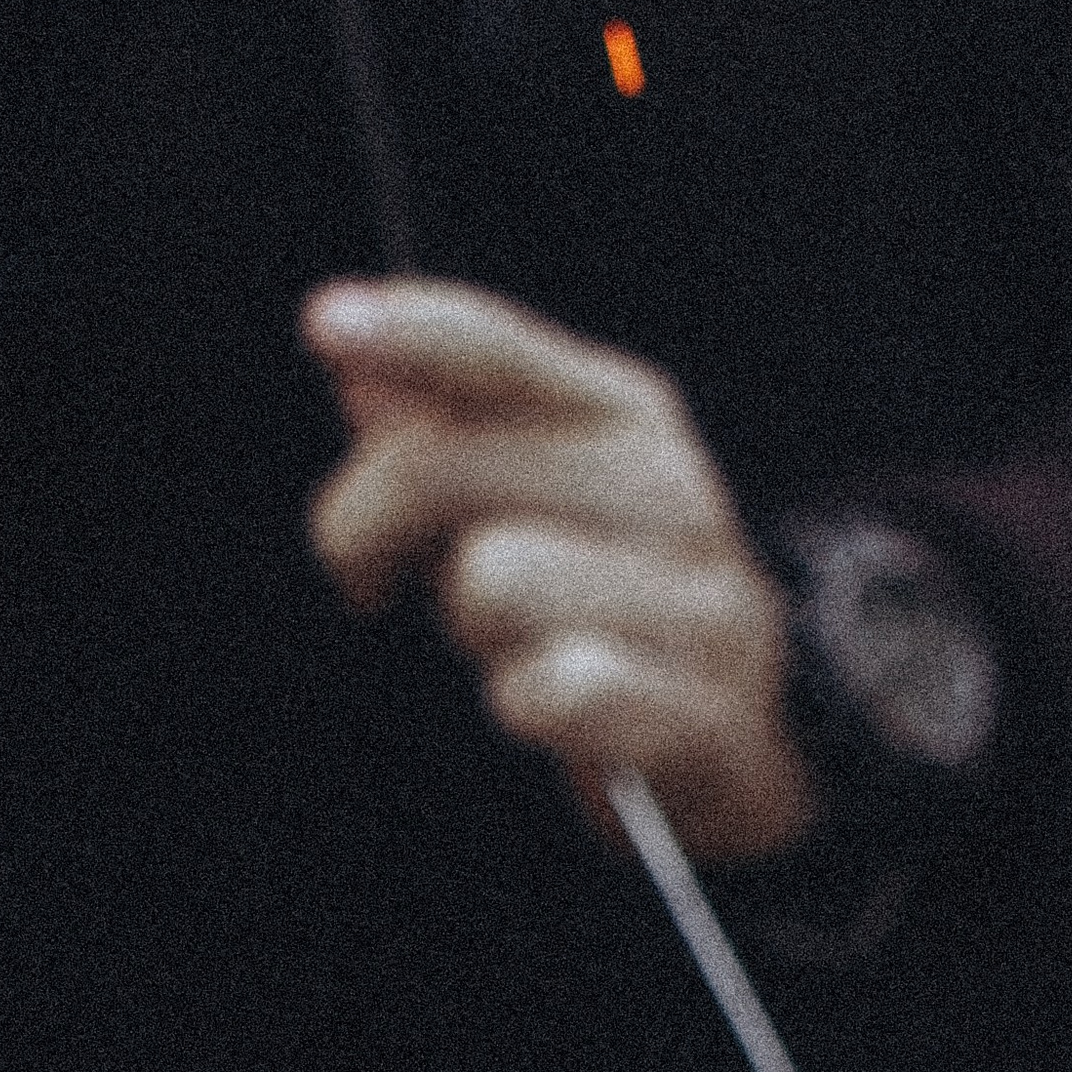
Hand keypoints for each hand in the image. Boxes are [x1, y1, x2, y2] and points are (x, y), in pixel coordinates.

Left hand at [303, 277, 815, 861]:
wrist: (748, 746)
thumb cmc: (600, 602)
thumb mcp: (520, 500)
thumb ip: (439, 427)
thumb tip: (352, 361)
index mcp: (620, 412)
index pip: (497, 350)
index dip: (409, 330)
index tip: (323, 325)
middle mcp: (668, 485)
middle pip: (442, 469)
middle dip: (369, 533)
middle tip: (376, 579)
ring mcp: (701, 597)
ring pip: (491, 580)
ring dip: (471, 631)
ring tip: (508, 645)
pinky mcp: (709, 712)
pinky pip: (557, 688)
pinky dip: (529, 705)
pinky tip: (552, 709)